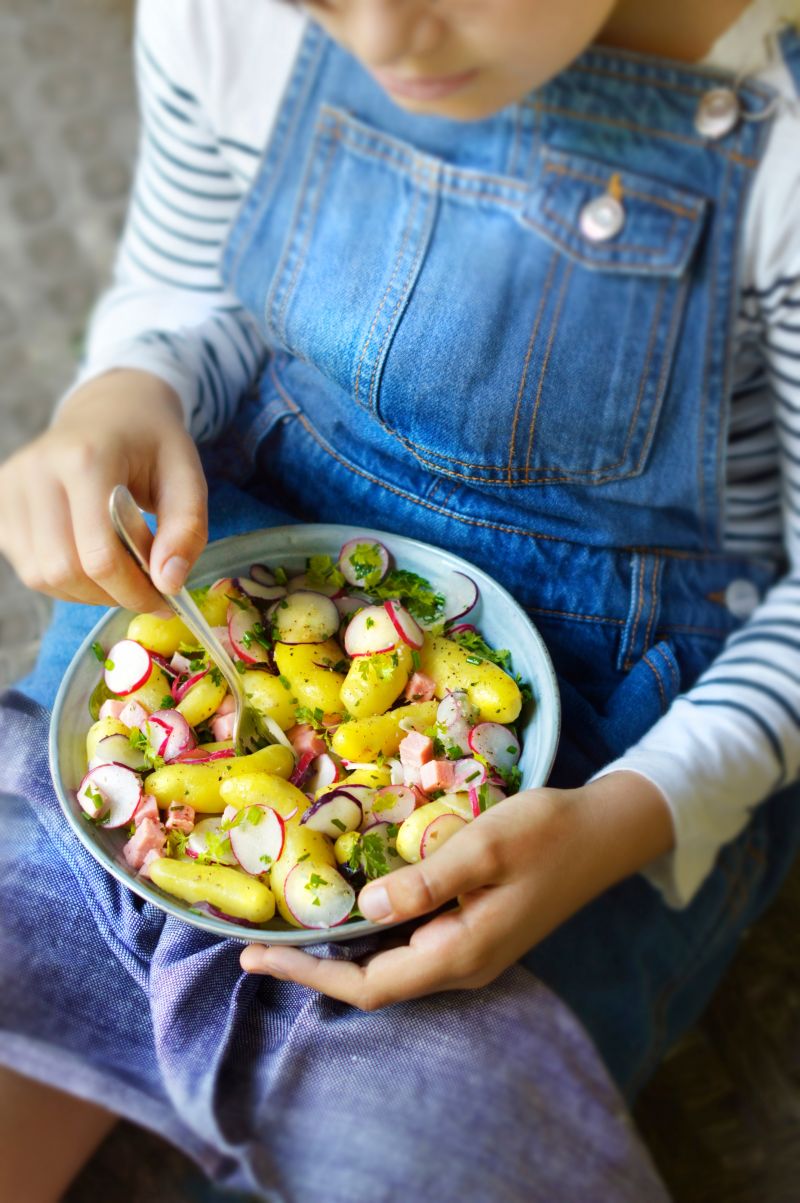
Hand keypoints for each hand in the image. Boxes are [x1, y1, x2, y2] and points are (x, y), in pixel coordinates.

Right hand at [0, 370, 207, 609]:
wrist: (112, 409)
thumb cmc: (153, 445)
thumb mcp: (187, 478)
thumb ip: (186, 530)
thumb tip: (169, 583)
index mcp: (86, 459)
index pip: (99, 553)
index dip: (134, 590)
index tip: (164, 600)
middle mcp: (38, 471)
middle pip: (65, 570)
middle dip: (111, 594)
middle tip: (145, 591)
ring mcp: (11, 487)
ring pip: (41, 575)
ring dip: (86, 592)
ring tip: (121, 574)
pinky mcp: (1, 503)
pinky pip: (27, 567)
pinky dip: (64, 580)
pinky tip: (92, 561)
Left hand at [240, 771, 673, 1007]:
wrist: (606, 832)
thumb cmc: (548, 832)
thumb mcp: (485, 845)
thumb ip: (426, 880)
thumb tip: (364, 909)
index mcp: (462, 953)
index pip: (370, 985)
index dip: (310, 976)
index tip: (258, 957)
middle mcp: (462, 964)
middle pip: (374, 982)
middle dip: (314, 967)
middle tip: (258, 942)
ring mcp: (471, 951)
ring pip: (392, 964)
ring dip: (340, 951)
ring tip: (291, 926)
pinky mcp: (476, 930)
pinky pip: (412, 943)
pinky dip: (371, 933)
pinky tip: (352, 907)